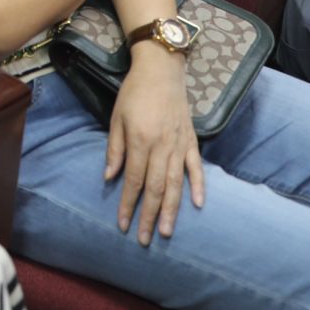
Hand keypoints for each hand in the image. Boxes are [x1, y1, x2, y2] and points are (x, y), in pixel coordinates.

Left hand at [104, 53, 204, 244]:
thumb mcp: (116, 118)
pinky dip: (198, 186)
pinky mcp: (192, 141)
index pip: (133, 181)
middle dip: (149, 215)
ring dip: (171, 209)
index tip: (123, 224)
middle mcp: (162, 147)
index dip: (128, 204)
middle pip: (155, 188)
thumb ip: (115, 149)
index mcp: (141, 141)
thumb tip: (110, 178)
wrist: (161, 70)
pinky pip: (196, 167)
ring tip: (166, 231)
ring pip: (176, 183)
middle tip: (144, 239)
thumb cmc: (134, 93)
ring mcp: (180, 145)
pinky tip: (197, 204)